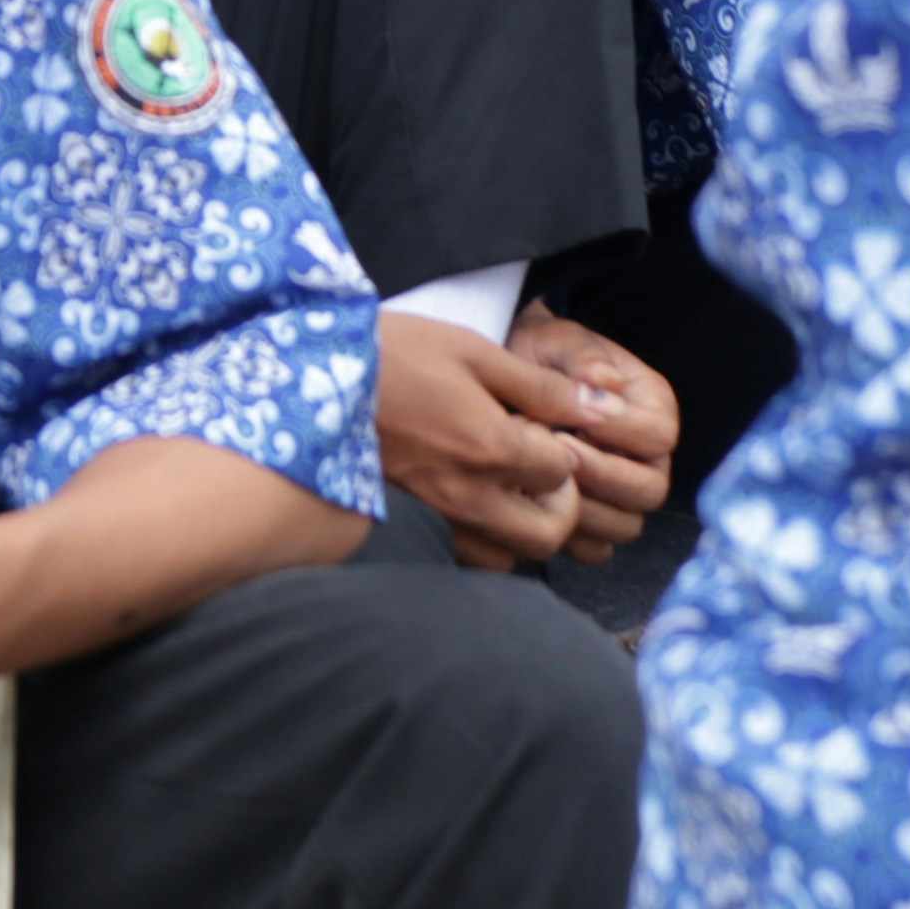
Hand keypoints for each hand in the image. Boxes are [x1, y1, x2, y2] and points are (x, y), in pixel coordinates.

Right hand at [375, 313, 589, 567]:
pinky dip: (482, 540)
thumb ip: (539, 384)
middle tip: (541, 471)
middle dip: (560, 505)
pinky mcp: (409, 523)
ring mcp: (437, 515)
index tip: (539, 426)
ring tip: (505, 490)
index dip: (562, 447)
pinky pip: (464, 558)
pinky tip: (470, 503)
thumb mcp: (469, 350)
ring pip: (509, 556)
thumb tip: (599, 404)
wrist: (309, 377)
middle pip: (549, 532)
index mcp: (491, 445)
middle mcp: (469, 493)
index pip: (563, 470)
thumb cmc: (392, 353)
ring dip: (522, 529)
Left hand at [507, 303, 676, 560]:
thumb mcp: (557, 340)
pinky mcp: (594, 521)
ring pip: (623, 527)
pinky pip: (593, 549)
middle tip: (554, 453)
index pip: (658, 436)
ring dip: (581, 510)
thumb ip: (580, 355)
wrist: (506, 378)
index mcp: (654, 411)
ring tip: (539, 479)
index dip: (619, 433)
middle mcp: (649, 459)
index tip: (574, 421)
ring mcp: (623, 495)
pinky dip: (566, 536)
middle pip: (648, 491)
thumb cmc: (540, 356)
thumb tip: (604, 381)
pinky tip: (533, 507)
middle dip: (599, 476)